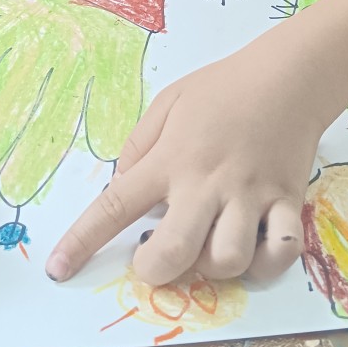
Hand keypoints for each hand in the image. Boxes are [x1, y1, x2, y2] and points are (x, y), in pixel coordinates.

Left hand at [45, 47, 321, 285]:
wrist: (288, 75)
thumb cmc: (222, 87)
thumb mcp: (168, 102)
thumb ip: (139, 146)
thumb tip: (119, 187)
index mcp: (171, 158)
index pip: (115, 205)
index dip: (83, 241)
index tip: (59, 268)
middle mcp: (207, 182)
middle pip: (173, 252)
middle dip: (154, 271)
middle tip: (154, 259)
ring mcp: (250, 195)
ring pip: (228, 260)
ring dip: (212, 267)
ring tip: (208, 246)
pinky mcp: (288, 200)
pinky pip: (281, 252)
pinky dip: (267, 262)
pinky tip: (256, 248)